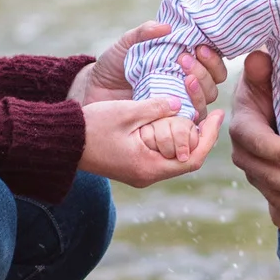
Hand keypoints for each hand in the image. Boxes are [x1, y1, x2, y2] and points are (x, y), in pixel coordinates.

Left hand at [70, 23, 226, 112]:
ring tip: (184, 78)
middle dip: (204, 70)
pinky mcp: (170, 121)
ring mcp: (180, 104)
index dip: (212, 56)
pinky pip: (191, 121)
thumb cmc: (114, 65)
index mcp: (183, 63)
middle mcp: (186, 84)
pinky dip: (192, 111)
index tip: (199, 46)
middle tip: (183, 59)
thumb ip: (144, 33)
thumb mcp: (127, 44)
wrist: (95, 91)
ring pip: (206, 101)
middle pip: (213, 82)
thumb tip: (167, 27)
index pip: (212, 62)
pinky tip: (180, 102)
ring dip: (200, 89)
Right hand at [80, 98, 223, 186]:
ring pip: (174, 158)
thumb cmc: (91, 127)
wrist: (62, 143)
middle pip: (187, 160)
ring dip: (185, 138)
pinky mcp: (133, 167)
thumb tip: (180, 104)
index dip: (210, 136)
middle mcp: (147, 175)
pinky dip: (170, 140)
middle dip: (201, 136)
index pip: (194, 158)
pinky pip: (161, 155)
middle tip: (208, 112)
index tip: (218, 114)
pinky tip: (171, 121)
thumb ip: (156, 107)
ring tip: (193, 114)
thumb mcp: (127, 112)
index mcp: (149, 167)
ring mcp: (140, 173)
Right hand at [228, 49, 279, 241]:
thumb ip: (262, 70)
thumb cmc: (274, 85)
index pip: (257, 141)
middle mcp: (246, 155)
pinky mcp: (269, 189)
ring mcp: (258, 175)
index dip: (278, 151)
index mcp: (244, 126)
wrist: (277, 104)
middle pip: (266, 176)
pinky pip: (276, 212)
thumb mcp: (266, 74)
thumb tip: (260, 59)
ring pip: (274, 197)